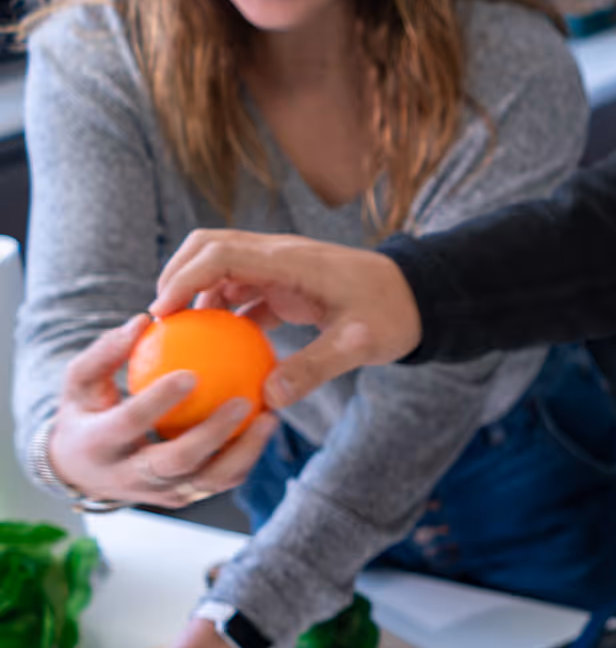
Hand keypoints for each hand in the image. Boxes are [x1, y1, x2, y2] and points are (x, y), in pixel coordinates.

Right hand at [47, 315, 277, 507]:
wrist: (83, 471)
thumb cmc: (85, 412)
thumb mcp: (79, 381)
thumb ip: (106, 352)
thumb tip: (143, 319)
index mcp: (97, 445)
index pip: (131, 423)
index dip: (159, 400)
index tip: (191, 373)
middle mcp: (130, 477)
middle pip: (178, 461)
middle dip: (213, 434)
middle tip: (244, 401)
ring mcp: (162, 492)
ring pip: (211, 480)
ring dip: (245, 451)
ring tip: (270, 418)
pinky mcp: (186, 496)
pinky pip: (222, 480)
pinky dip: (247, 456)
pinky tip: (266, 425)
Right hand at [152, 231, 422, 407]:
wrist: (423, 299)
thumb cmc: (396, 315)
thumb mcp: (359, 345)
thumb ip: (315, 368)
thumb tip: (269, 397)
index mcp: (291, 259)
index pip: (221, 254)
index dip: (184, 278)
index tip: (162, 313)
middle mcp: (280, 256)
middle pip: (209, 250)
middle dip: (177, 278)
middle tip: (159, 323)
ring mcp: (282, 269)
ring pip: (222, 271)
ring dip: (199, 298)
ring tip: (180, 342)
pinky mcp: (288, 286)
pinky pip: (244, 295)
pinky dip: (225, 316)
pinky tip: (216, 353)